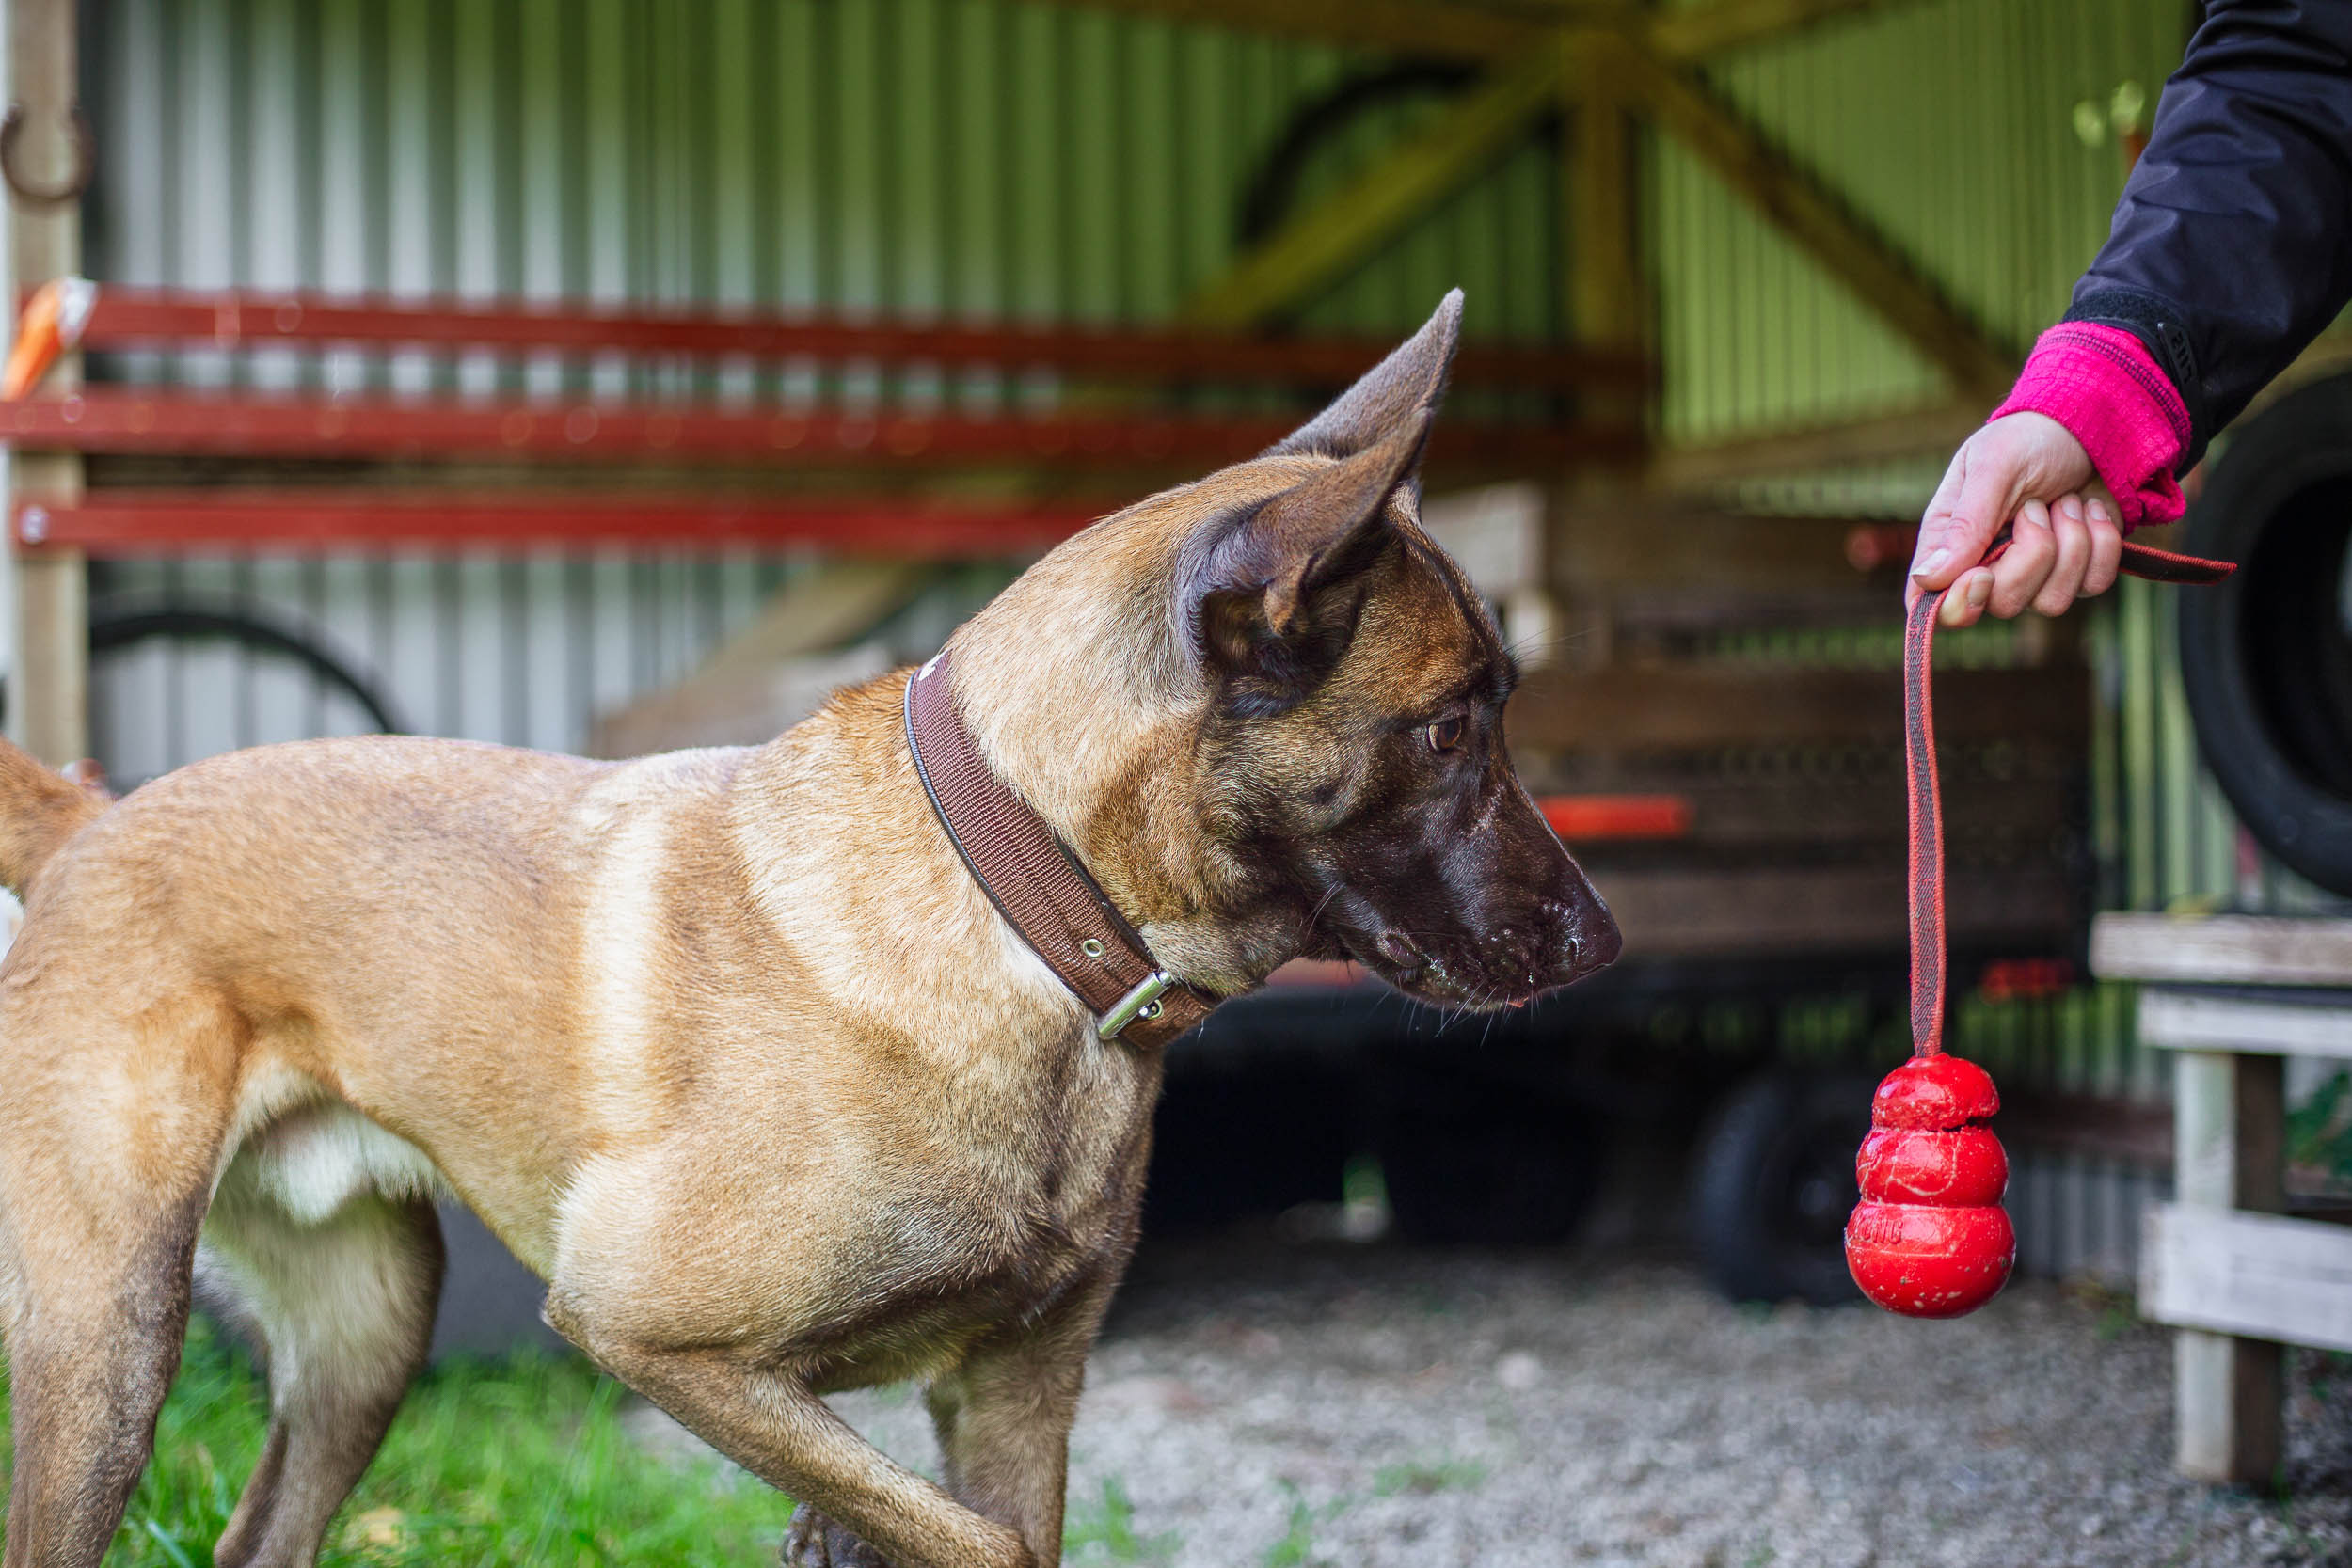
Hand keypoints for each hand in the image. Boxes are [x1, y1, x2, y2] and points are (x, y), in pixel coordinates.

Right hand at [1909, 412, 2124, 627]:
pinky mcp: (2079, 573)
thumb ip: (1964, 524)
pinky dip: (2101, 542)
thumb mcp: (1993, 467)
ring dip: (2071, 542)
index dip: (1957, 603)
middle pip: (2001, 604)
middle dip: (2033, 554)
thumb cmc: (2029, 439)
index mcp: (1949, 543)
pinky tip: (2091, 510)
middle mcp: (1988, 567)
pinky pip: (2093, 584)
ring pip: (2052, 602)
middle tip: (2036, 506)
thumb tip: (1928, 578)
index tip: (1984, 575)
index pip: (1934, 602)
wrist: (2091, 426)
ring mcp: (2035, 575)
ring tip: (2065, 501)